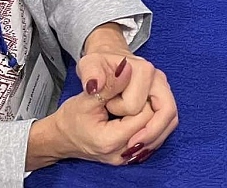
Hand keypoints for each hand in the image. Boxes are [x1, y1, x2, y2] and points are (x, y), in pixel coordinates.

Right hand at [29, 57, 177, 167]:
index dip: (141, 97)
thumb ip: (108, 85)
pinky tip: (141, 112)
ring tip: (135, 104)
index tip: (122, 94)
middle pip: (160, 124)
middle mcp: (123, 153)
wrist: (62, 136)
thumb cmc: (72, 117)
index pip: (147, 113)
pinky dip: (155, 121)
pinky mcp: (133, 155)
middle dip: (151, 105)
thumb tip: (126, 68)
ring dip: (156, 113)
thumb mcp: (86, 97)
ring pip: (164, 130)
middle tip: (130, 98)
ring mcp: (129, 157)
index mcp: (110, 140)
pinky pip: (158, 137)